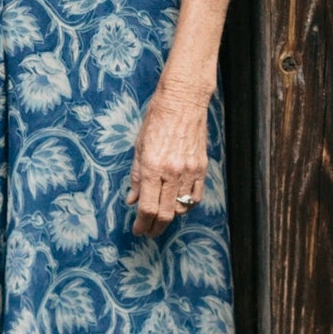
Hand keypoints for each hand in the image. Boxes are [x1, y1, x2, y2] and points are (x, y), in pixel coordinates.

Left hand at [127, 81, 209, 237]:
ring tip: (161, 218)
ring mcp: (189, 171)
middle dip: (155, 227)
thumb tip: (132, 199)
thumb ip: (136, 176)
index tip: (138, 230)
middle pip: (165, 213)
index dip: (142, 224)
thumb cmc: (156, 120)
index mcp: (152, 167)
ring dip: (170, 217)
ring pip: (181, 208)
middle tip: (148, 231)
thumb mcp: (139, 147)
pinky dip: (187, 206)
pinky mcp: (201, 167)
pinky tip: (178, 206)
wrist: (183, 102)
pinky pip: (196, 196)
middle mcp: (171, 172)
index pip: (147, 207)